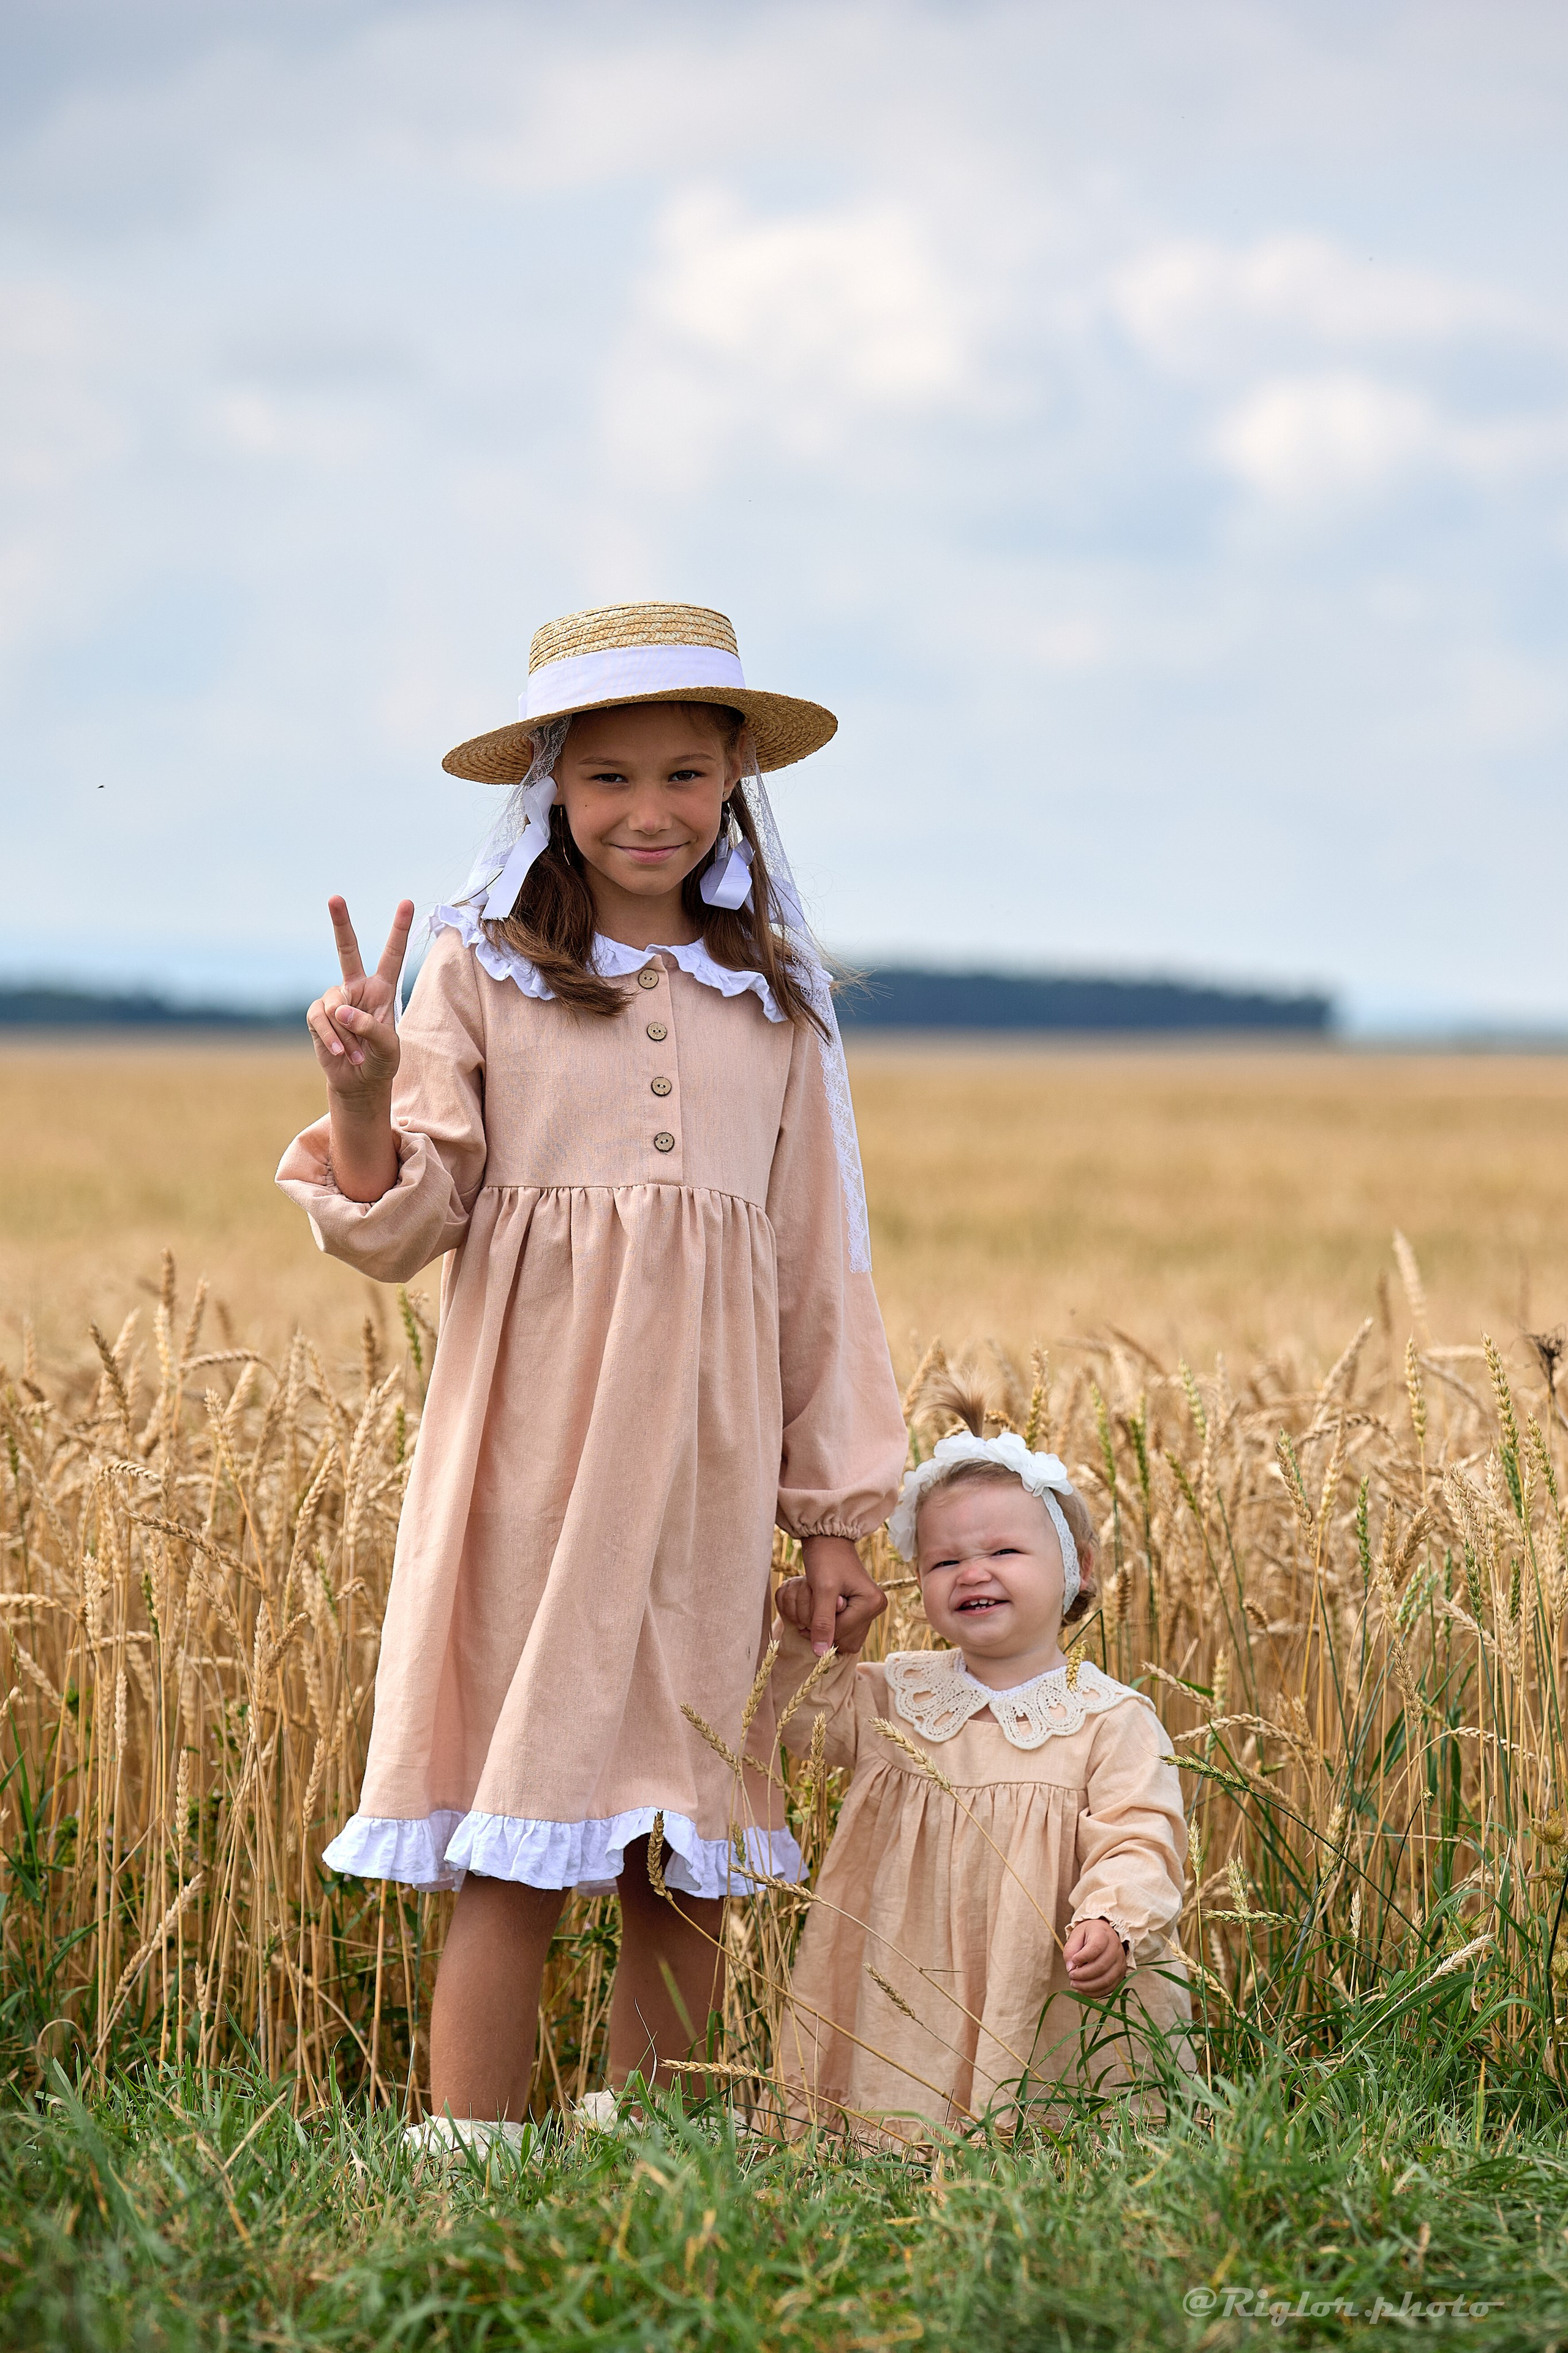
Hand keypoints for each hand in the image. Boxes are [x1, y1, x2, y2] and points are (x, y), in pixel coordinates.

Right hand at [306, 896, 414, 1102]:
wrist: (358, 1081)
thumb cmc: (381, 1060)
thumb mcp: (389, 1048)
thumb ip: (371, 1027)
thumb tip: (340, 1011)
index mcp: (383, 989)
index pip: (392, 955)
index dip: (399, 930)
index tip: (407, 902)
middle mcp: (357, 987)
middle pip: (347, 949)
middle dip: (341, 923)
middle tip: (335, 897)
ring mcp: (335, 999)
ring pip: (335, 1006)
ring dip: (347, 1035)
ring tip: (355, 1054)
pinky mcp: (317, 1014)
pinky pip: (321, 1019)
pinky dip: (331, 1038)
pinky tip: (340, 1053)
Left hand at [797, 1535, 885, 1656]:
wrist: (826, 1542)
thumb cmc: (826, 1560)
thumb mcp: (822, 1589)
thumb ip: (822, 1622)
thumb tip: (820, 1653)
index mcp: (873, 1602)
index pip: (841, 1633)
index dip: (820, 1627)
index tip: (808, 1612)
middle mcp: (874, 1609)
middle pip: (843, 1640)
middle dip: (822, 1628)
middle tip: (812, 1607)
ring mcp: (867, 1612)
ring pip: (842, 1640)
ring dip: (823, 1628)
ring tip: (817, 1606)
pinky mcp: (858, 1613)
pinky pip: (842, 1633)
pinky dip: (827, 1626)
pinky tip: (820, 1611)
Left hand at [1064, 1916, 1128, 1996]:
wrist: (1104, 1935)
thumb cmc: (1088, 1935)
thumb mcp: (1076, 1935)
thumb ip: (1071, 1950)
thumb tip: (1070, 1968)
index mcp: (1103, 1935)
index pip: (1096, 1947)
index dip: (1083, 1956)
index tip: (1073, 1960)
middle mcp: (1115, 1948)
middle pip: (1101, 1966)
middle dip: (1083, 1974)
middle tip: (1071, 1975)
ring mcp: (1120, 1963)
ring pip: (1106, 1980)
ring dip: (1088, 1986)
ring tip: (1075, 1984)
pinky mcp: (1120, 1975)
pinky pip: (1110, 1988)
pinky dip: (1095, 1992)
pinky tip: (1083, 1990)